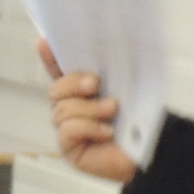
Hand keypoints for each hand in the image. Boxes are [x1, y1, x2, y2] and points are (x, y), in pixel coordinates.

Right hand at [39, 41, 136, 183]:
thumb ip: (110, 74)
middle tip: (95, 84)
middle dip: (73, 83)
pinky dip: (89, 127)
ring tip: (112, 110)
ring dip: (90, 108)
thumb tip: (101, 55)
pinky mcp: (69, 147)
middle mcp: (71, 108)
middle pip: (55, 90)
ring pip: (63, 110)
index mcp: (82, 91)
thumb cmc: (138, 120)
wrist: (149, 151)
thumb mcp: (125, 90)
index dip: (49, 58)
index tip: (44, 42)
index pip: (59, 72)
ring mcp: (67, 128)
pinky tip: (106, 132)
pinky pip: (67, 130)